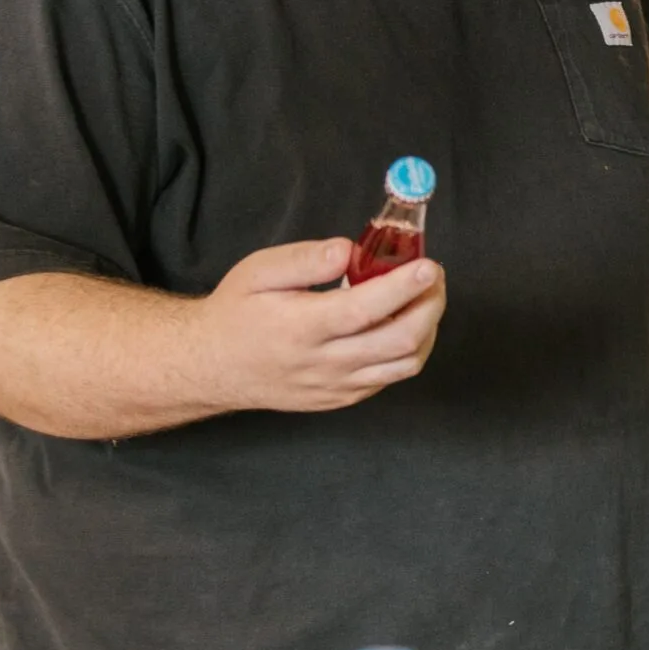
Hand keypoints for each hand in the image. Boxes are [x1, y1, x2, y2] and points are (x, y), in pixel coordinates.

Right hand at [192, 237, 447, 414]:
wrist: (213, 366)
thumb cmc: (237, 313)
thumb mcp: (258, 272)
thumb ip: (304, 260)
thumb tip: (348, 250)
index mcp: (302, 328)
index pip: (365, 309)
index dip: (403, 287)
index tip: (428, 266)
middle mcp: (323, 363)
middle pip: (399, 341)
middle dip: (430, 306)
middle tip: (434, 278)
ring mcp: (336, 386)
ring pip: (404, 364)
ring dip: (427, 329)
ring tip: (425, 298)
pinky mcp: (342, 399)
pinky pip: (390, 377)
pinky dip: (409, 350)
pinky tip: (404, 324)